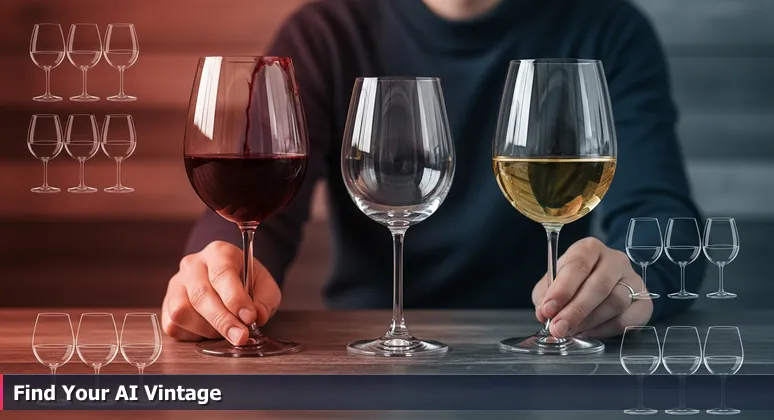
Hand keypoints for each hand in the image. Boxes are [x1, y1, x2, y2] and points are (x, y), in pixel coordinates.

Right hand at [161, 241, 281, 345]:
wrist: (229, 281)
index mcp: (219, 252)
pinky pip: (173, 325)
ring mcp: (176, 284)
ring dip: (206, 329)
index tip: (249, 317)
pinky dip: (193, 335)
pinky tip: (209, 331)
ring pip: (182, 312)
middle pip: (201, 295)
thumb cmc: (248, 282)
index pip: (222, 274)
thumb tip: (257, 317)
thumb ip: (265, 300)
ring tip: (225, 330)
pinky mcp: (166, 304)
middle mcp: (192, 264)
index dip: (235, 298)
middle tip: (240, 337)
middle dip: (223, 321)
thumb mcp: (265, 286)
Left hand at [532, 237, 652, 338]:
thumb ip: (546, 295)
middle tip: (558, 328)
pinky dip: (605, 330)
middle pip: (599, 285)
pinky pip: (627, 320)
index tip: (548, 309)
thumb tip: (544, 314)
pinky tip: (589, 333)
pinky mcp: (644, 301)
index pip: (578, 265)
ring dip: (589, 321)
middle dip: (575, 311)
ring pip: (615, 302)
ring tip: (571, 331)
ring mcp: (633, 280)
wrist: (608, 284)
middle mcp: (615, 260)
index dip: (562, 289)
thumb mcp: (554, 282)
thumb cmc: (574, 281)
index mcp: (589, 248)